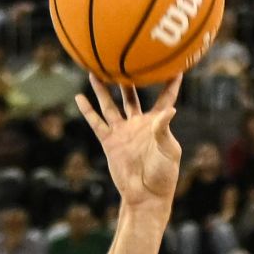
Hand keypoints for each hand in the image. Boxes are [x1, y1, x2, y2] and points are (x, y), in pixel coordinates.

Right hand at [77, 74, 181, 219]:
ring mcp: (123, 132)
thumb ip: (164, 129)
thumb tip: (170, 109)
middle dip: (129, 79)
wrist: (145, 195)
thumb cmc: (163, 174)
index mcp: (158, 123)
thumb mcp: (169, 151)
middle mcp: (138, 123)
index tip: (175, 64)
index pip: (166, 97)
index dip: (171, 82)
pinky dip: (87, 110)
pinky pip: (96, 122)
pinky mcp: (109, 141)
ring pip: (110, 105)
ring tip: (96, 71)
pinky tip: (79, 97)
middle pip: (131, 96)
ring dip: (103, 90)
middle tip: (124, 59)